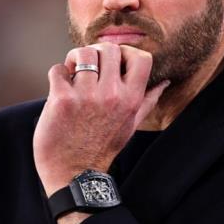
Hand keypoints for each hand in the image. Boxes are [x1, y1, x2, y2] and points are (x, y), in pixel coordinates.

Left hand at [33, 42, 169, 196]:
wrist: (75, 174)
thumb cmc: (103, 147)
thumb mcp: (131, 124)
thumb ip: (148, 100)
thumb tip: (165, 82)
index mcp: (131, 98)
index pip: (142, 57)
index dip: (127, 52)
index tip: (114, 61)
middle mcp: (111, 95)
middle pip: (109, 48)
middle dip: (97, 51)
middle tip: (89, 64)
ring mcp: (86, 96)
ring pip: (82, 53)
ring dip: (75, 58)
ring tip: (73, 71)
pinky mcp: (61, 100)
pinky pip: (58, 69)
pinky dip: (58, 73)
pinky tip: (60, 85)